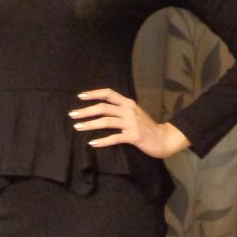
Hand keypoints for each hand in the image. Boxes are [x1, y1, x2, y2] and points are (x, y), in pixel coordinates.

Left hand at [68, 88, 190, 158]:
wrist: (164, 139)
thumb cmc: (147, 127)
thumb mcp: (134, 114)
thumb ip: (120, 110)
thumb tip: (102, 110)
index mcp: (128, 103)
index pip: (108, 93)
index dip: (94, 94)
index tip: (80, 96)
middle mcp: (129, 111)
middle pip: (103, 108)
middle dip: (86, 111)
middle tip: (72, 115)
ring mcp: (131, 123)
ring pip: (106, 121)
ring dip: (90, 124)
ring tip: (77, 127)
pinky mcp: (133, 136)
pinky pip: (115, 138)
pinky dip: (102, 141)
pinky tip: (92, 143)